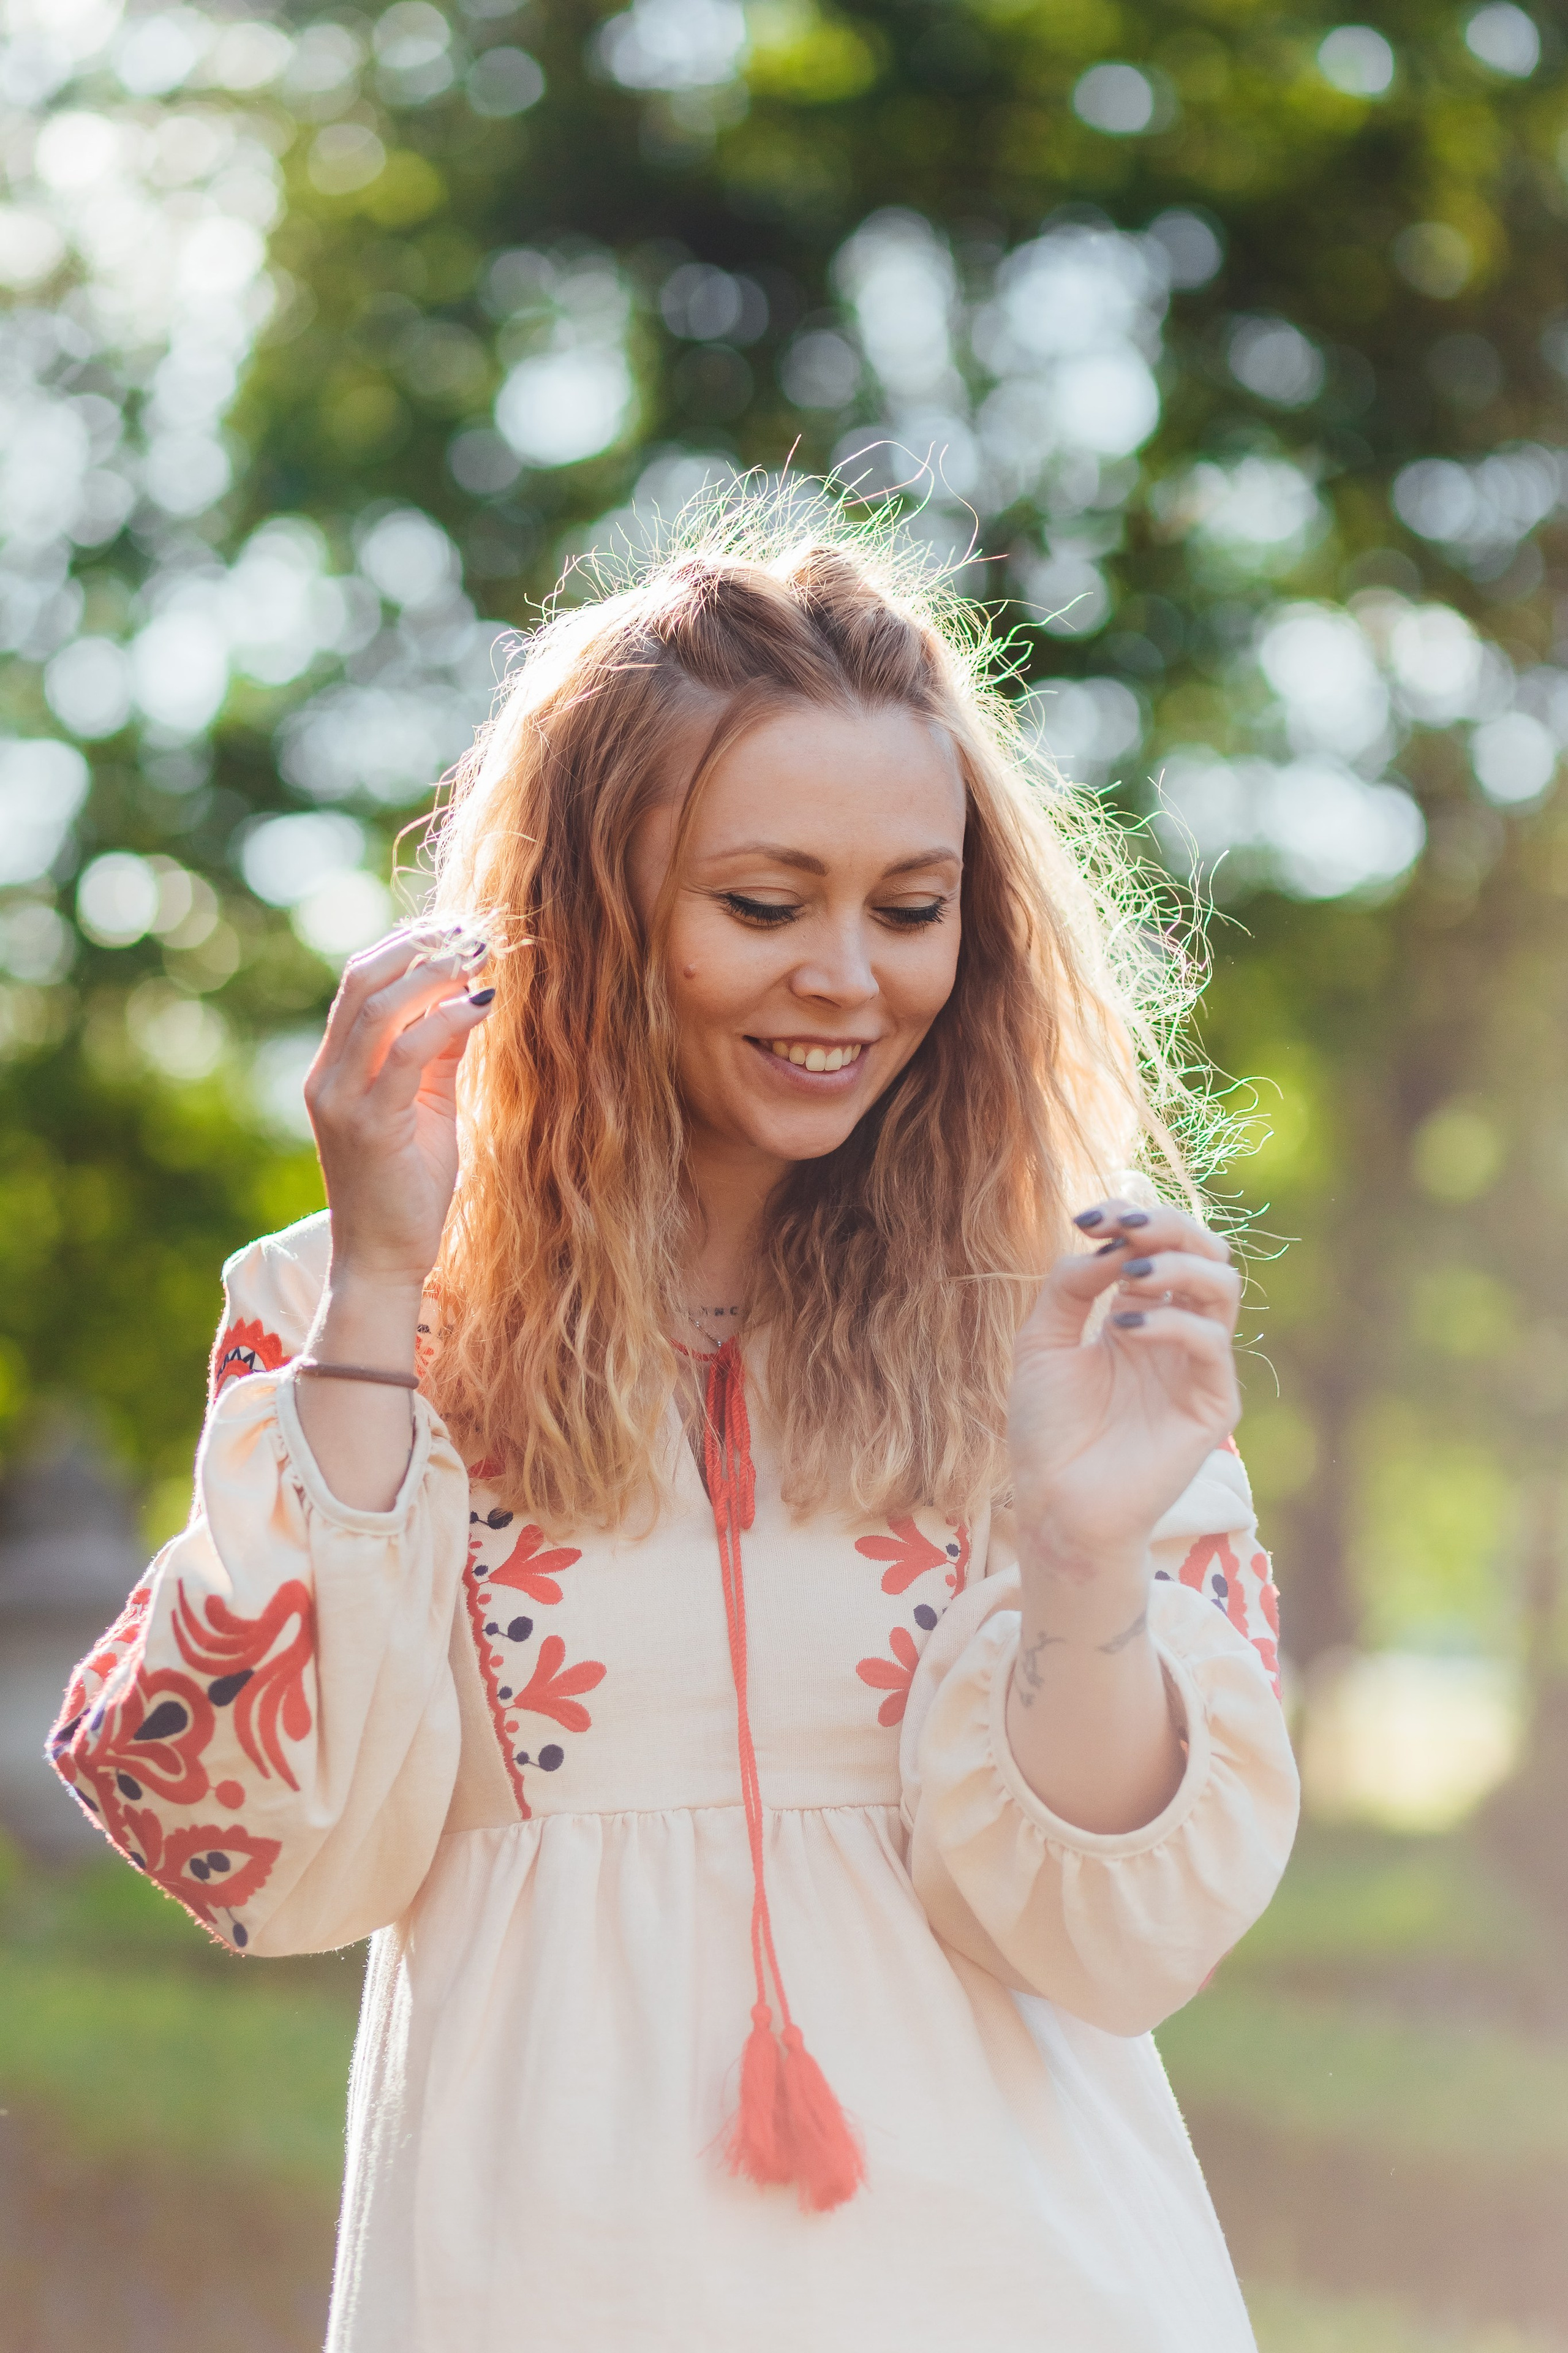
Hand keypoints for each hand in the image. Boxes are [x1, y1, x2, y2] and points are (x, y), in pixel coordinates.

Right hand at [303, 924, 497, 1295]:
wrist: (383, 1261)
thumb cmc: (407, 1190)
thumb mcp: (426, 1108)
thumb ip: (437, 1055)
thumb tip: (466, 997)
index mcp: (333, 1069)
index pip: (359, 984)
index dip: (406, 947)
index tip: (456, 929)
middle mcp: (327, 1076)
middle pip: (362, 980)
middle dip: (418, 945)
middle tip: (472, 930)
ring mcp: (341, 1098)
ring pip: (378, 1006)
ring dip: (434, 971)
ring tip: (480, 954)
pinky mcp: (369, 1122)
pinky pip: (407, 1051)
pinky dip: (446, 1018)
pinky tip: (483, 1003)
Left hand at [1007, 1198, 1240, 1592]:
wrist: (1054, 1502)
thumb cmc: (1048, 1429)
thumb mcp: (1042, 1341)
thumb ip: (1070, 1286)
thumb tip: (1106, 1245)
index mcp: (1140, 1313)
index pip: (1162, 1243)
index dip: (1134, 1215)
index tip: (1088, 1217)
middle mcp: (1176, 1333)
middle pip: (1205, 1251)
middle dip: (1167, 1224)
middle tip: (1122, 1227)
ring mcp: (1198, 1367)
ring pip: (1222, 1286)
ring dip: (1177, 1263)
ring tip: (1129, 1273)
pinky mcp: (1211, 1404)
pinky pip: (1212, 1343)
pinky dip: (1171, 1321)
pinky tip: (1124, 1327)